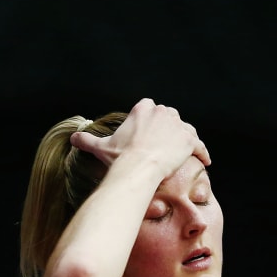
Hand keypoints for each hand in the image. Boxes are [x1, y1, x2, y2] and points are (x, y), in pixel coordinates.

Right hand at [70, 98, 210, 174]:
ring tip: (185, 152)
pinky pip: (199, 145)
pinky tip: (204, 161)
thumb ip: (86, 140)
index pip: (150, 108)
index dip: (151, 121)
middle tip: (167, 145)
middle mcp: (162, 111)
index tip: (150, 133)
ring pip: (185, 129)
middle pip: (170, 117)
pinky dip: (202, 152)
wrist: (139, 168)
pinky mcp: (189, 139)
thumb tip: (72, 138)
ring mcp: (177, 125)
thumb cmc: (120, 158)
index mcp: (143, 108)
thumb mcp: (101, 147)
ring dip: (186, 139)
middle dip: (169, 128)